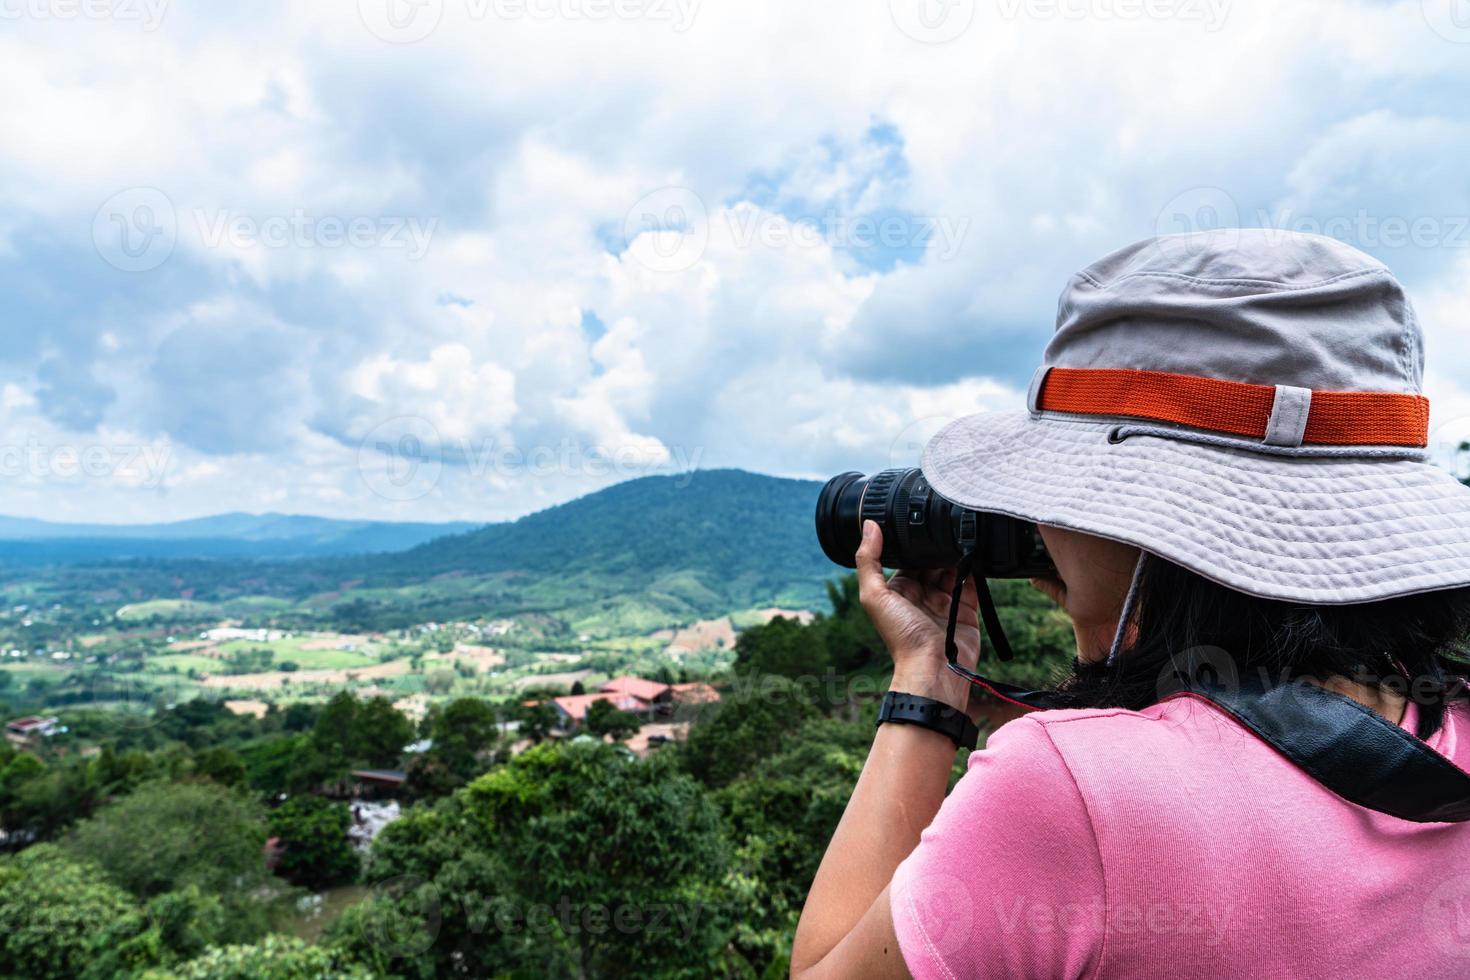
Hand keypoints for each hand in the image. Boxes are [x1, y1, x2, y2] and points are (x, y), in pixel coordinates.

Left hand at [855, 520, 979, 712]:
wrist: (935, 669)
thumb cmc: (901, 637)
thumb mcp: (874, 596)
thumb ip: (869, 560)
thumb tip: (869, 525)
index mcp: (898, 589)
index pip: (907, 557)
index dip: (914, 541)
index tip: (920, 519)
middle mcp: (921, 593)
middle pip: (932, 560)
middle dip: (938, 546)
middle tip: (946, 525)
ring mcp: (945, 600)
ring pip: (953, 568)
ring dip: (957, 554)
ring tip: (963, 535)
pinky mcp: (966, 608)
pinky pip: (972, 583)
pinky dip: (975, 569)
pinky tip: (977, 553)